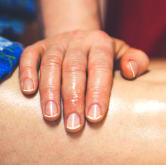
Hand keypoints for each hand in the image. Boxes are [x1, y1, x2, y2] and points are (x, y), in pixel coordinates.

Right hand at [18, 30, 149, 131]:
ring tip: (52, 117)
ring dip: (50, 91)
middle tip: (74, 125)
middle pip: (75, 67)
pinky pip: (29, 56)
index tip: (95, 117)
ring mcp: (57, 42)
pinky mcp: (38, 46)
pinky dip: (27, 73)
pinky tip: (29, 92)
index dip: (97, 91)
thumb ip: (137, 61)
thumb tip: (130, 72)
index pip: (100, 66)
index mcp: (101, 42)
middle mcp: (79, 39)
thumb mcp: (125, 54)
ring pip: (51, 64)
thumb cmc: (107, 57)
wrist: (81, 39)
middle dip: (74, 98)